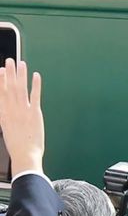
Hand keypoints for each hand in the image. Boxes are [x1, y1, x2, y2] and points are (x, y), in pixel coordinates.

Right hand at [0, 59, 43, 174]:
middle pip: (10, 87)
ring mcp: (23, 110)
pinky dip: (36, 85)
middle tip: (10, 60)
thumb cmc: (17, 145)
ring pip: (21, 88)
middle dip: (10, 73)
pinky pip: (35, 96)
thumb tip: (8, 109)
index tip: (1, 70)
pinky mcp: (35, 113)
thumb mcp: (7, 129)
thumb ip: (7, 117)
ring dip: (21, 75)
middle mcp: (11, 109)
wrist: (25, 154)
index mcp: (3, 114)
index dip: (1, 80)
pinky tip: (36, 76)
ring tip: (22, 63)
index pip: (0, 93)